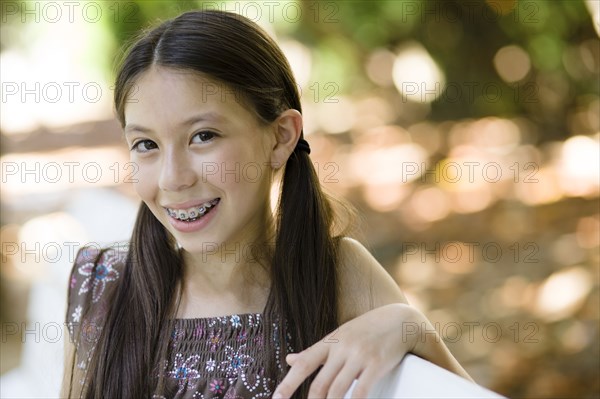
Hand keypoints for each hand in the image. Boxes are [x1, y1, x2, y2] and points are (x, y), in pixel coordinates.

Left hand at [272, 303, 417, 398]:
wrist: (399, 321)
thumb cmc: (366, 330)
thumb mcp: (338, 336)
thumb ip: (315, 351)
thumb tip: (289, 359)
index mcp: (330, 341)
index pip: (304, 364)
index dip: (288, 383)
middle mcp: (342, 347)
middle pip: (320, 383)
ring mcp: (359, 356)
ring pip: (337, 390)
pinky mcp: (377, 364)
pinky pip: (361, 391)